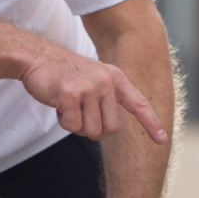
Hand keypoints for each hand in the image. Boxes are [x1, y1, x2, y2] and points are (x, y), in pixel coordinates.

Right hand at [21, 47, 167, 143]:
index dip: (151, 123)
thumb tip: (112, 127)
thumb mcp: (93, 79)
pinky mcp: (70, 94)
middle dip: (95, 130)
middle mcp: (106, 81)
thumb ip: (107, 98)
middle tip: (80, 116)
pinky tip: (58, 104)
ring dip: (77, 126)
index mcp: (115, 78)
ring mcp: (89, 87)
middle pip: (111, 128)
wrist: (37, 57)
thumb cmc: (63, 73)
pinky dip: (63, 121)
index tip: (162, 140)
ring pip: (91, 130)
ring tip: (68, 106)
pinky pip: (72, 126)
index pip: (139, 103)